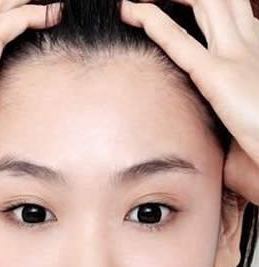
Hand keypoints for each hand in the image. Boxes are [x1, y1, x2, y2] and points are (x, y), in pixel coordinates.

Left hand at [120, 0, 258, 205]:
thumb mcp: (243, 126)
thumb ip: (223, 122)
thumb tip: (205, 143)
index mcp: (256, 56)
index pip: (232, 13)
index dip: (205, 3)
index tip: (178, 3)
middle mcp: (249, 47)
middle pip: (220, 1)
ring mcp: (236, 57)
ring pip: (207, 3)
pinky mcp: (218, 76)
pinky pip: (178, 41)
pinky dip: (152, 22)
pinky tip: (130, 11)